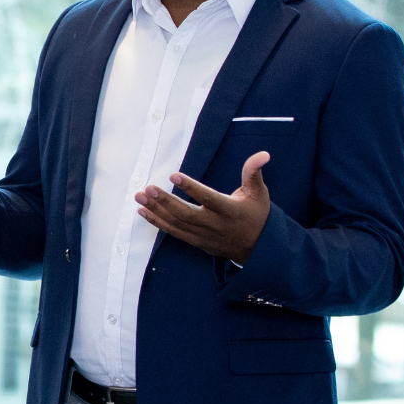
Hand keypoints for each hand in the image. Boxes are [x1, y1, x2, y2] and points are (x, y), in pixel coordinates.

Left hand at [136, 151, 270, 262]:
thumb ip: (254, 172)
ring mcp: (204, 236)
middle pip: (186, 214)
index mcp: (229, 210)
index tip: (173, 176)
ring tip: (139, 197)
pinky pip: (174, 233)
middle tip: (147, 188)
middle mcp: (214, 225)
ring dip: (156, 210)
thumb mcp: (259, 193)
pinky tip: (143, 212)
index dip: (191, 188)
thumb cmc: (257, 215)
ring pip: (177, 224)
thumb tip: (263, 154)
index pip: (208, 198)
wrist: (257, 249)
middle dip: (165, 201)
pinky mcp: (197, 242)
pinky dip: (158, 223)